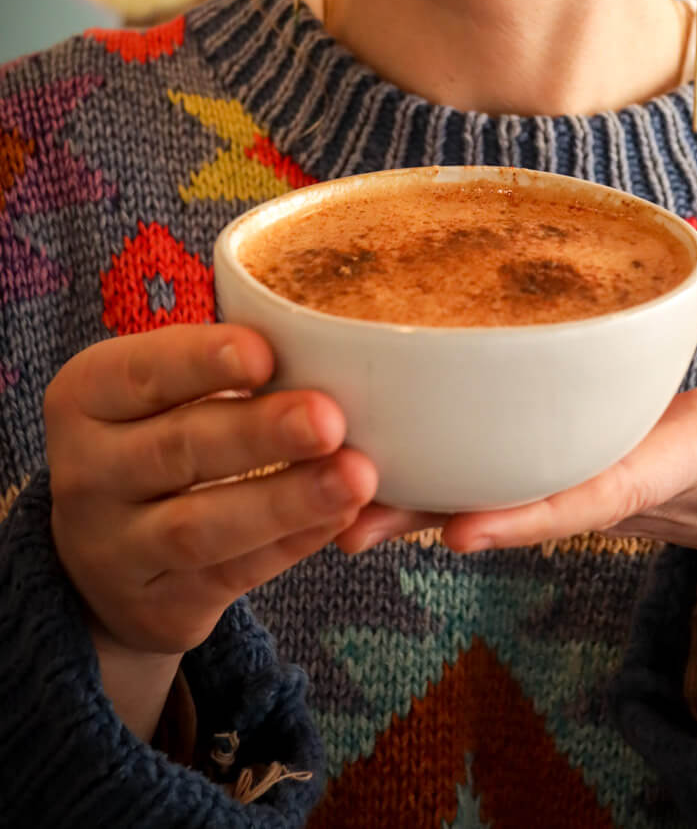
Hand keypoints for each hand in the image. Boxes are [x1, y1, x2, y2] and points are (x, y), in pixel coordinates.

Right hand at [45, 323, 376, 732]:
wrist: (104, 554)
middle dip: (258, 433)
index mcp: (86, 396)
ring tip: (355, 477)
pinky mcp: (156, 605)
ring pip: (201, 525)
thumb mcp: (157, 391)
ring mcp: (114, 548)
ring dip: (285, 500)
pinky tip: (342, 516)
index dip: (201, 361)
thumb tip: (327, 346)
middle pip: (177, 449)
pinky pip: (231, 574)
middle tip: (328, 418)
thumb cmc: (155, 434)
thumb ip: (222, 365)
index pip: (141, 373)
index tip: (265, 352)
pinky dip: (291, 543)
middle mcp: (86, 473)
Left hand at [336, 243, 696, 720]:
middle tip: (347, 521)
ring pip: (508, 500)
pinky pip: (518, 479)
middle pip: (527, 506)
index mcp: (693, 457)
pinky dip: (451, 477)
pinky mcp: (590, 476)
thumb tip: (693, 263)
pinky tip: (382, 462)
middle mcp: (631, 486)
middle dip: (439, 515)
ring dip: (424, 505)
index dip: (532, 513)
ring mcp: (604, 489)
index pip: (606, 490)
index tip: (459, 527)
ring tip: (334, 508)